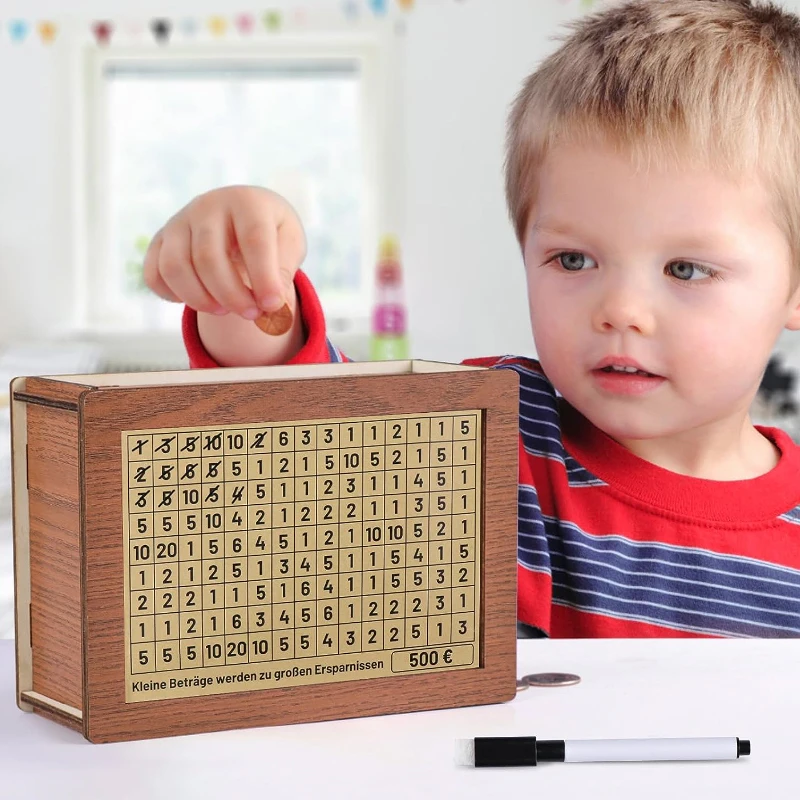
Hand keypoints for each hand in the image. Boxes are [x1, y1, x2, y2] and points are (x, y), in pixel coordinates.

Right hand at [144, 185, 306, 319]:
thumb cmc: (272, 233)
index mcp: (247, 202)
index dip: (263, 278)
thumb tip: (272, 302)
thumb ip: (285, 270)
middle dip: (232, 296)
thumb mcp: (290, 243)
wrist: (244, 216)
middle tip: (252, 314)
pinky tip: (200, 300)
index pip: (254, 241)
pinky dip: (173, 296)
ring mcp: (179, 221)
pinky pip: (154, 274)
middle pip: (209, 258)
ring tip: (224, 310)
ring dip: (200, 299)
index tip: (272, 306)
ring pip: (176, 267)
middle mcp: (208, 205)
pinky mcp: (160, 240)